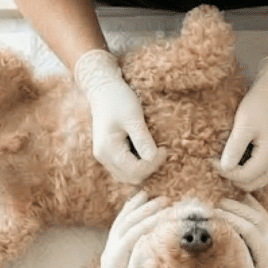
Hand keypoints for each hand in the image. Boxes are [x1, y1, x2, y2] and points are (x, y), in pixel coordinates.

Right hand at [74, 49, 165, 183]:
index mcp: (107, 150)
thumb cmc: (118, 99)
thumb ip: (143, 140)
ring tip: (154, 152)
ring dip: (144, 168)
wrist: (103, 90)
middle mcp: (103, 157)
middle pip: (131, 177)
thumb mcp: (133, 118)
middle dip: (149, 168)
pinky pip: (125, 168)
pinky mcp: (109, 154)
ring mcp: (105, 157)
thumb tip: (154, 159)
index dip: (153, 164)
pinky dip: (137, 165)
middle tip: (161, 151)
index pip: (135, 170)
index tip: (164, 149)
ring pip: (128, 176)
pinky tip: (145, 152)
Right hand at [217, 196, 267, 267]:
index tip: (210, 214)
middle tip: (212, 203)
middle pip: (256, 218)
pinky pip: (264, 223)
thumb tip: (227, 238)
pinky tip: (241, 204)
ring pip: (262, 217)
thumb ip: (238, 260)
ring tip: (223, 200)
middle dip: (234, 208)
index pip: (248, 228)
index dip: (229, 218)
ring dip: (244, 206)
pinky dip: (253, 211)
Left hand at [218, 54, 267, 190]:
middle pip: (251, 184)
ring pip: (255, 181)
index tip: (210, 161)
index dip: (225, 172)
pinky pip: (258, 173)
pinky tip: (234, 159)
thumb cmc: (258, 106)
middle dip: (232, 178)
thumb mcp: (243, 125)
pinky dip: (246, 172)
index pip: (244, 177)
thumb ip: (234, 148)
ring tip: (224, 163)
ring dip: (239, 177)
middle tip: (216, 164)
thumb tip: (224, 168)